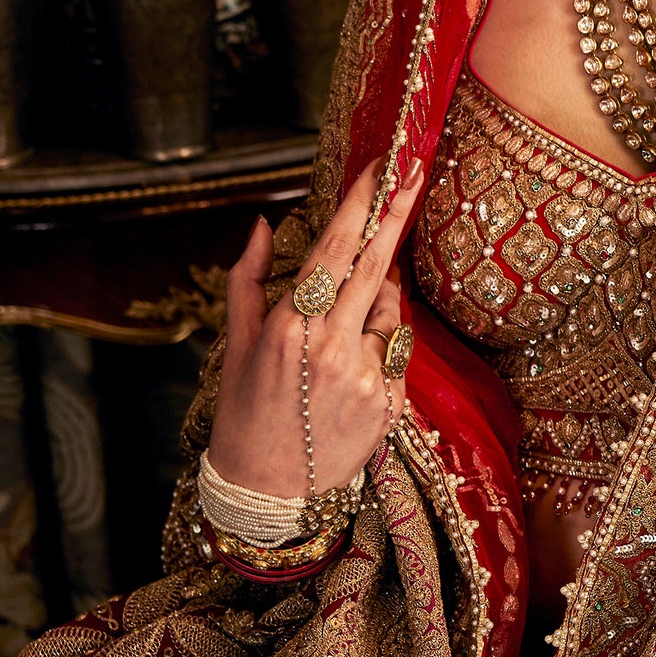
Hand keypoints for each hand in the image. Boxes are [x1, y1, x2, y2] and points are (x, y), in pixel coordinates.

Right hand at [208, 155, 425, 498]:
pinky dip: (379, 347)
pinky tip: (348, 374)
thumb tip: (261, 222)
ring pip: (389, 311)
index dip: (362, 203)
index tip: (381, 166)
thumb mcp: (238, 343)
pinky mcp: (392, 402)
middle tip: (417, 171)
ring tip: (336, 337)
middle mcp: (334, 347)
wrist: (269, 489)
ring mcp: (369, 376)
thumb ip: (249, 278)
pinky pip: (396, 352)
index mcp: (291, 327)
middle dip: (398, 213)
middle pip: (378, 264)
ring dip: (373, 303)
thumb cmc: (246, 410)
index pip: (335, 249)